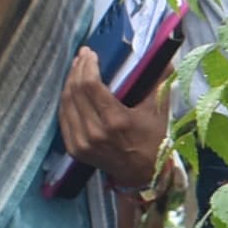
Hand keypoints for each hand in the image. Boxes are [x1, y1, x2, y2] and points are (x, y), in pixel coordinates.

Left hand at [58, 47, 168, 187]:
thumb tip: (164, 56)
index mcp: (116, 121)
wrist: (141, 174)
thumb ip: (160, 82)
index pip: (91, 85)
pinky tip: (71, 88)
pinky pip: (63, 117)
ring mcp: (82, 142)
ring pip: (66, 102)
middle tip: (83, 56)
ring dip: (69, 81)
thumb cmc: (152, 140)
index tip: (91, 53)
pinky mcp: (74, 149)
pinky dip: (66, 100)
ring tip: (76, 68)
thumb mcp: (159, 111)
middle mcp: (95, 132)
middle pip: (76, 91)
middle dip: (78, 69)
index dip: (88, 66)